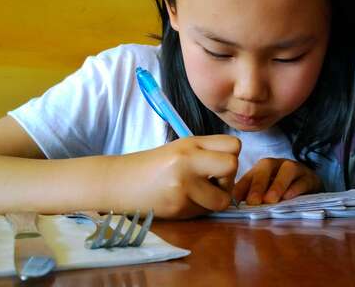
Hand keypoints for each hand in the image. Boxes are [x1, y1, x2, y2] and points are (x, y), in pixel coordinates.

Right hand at [109, 135, 239, 218]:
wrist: (119, 183)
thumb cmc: (154, 166)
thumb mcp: (180, 149)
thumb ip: (207, 152)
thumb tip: (234, 165)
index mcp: (190, 143)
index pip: (233, 145)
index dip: (230, 156)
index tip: (217, 164)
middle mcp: (188, 160)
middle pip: (232, 166)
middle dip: (228, 179)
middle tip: (211, 182)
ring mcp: (183, 185)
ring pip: (223, 198)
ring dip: (215, 199)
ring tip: (197, 194)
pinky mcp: (179, 207)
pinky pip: (205, 211)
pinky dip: (199, 209)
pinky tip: (183, 201)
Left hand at [232, 158, 321, 204]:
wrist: (310, 187)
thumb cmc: (283, 192)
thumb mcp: (267, 194)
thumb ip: (254, 199)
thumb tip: (237, 208)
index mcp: (263, 168)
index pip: (250, 174)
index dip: (241, 186)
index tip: (234, 201)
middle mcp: (278, 164)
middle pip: (266, 166)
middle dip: (258, 184)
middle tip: (253, 201)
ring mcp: (296, 169)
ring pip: (287, 169)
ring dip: (277, 185)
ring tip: (270, 200)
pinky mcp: (310, 178)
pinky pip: (303, 180)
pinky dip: (296, 188)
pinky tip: (288, 198)